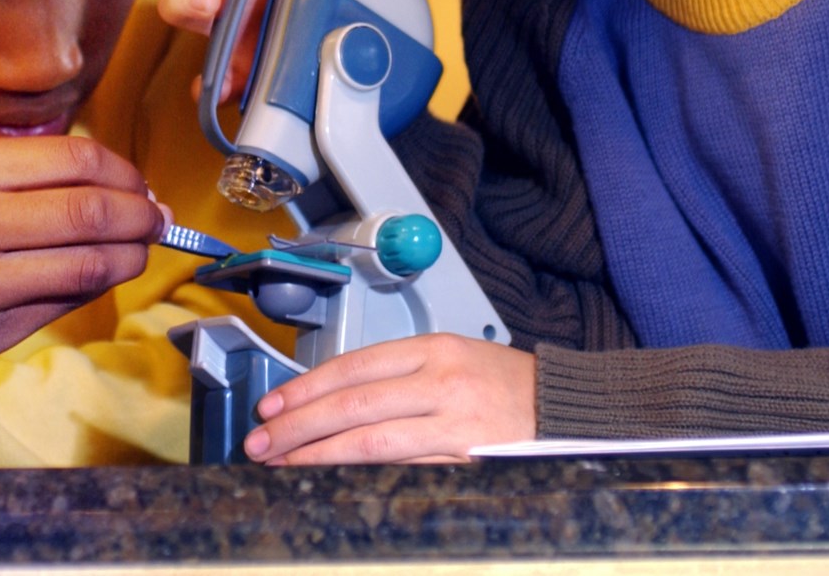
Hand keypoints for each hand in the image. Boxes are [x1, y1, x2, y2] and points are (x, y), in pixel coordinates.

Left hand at [243, 334, 535, 464]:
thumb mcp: (452, 358)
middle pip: (352, 403)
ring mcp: (454, 423)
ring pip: (370, 440)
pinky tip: (332, 479)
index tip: (272, 405)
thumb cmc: (507, 385)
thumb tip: (332, 400)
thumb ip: (399, 376)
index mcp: (434, 349)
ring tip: (282, 464)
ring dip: (317, 454)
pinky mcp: (465, 460)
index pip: (353, 366)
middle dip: (297, 424)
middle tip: (260, 441)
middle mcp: (441, 381)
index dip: (306, 387)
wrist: (567, 409)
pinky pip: (402, 468)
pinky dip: (360, 474)